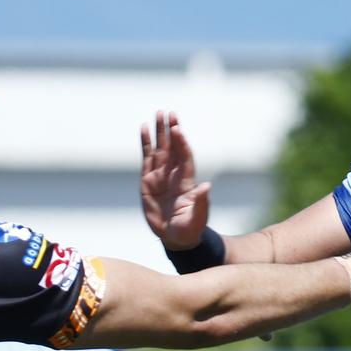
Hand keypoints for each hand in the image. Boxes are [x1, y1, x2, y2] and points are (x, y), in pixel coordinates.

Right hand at [140, 110, 210, 250]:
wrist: (176, 238)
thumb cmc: (190, 228)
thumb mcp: (197, 217)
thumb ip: (201, 202)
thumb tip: (206, 186)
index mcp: (187, 181)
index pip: (184, 156)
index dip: (181, 143)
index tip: (178, 129)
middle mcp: (174, 174)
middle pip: (173, 147)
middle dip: (171, 130)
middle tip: (169, 112)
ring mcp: (160, 176)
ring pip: (160, 149)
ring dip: (159, 132)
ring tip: (158, 114)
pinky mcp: (148, 181)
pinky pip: (146, 158)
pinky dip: (146, 143)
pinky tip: (144, 129)